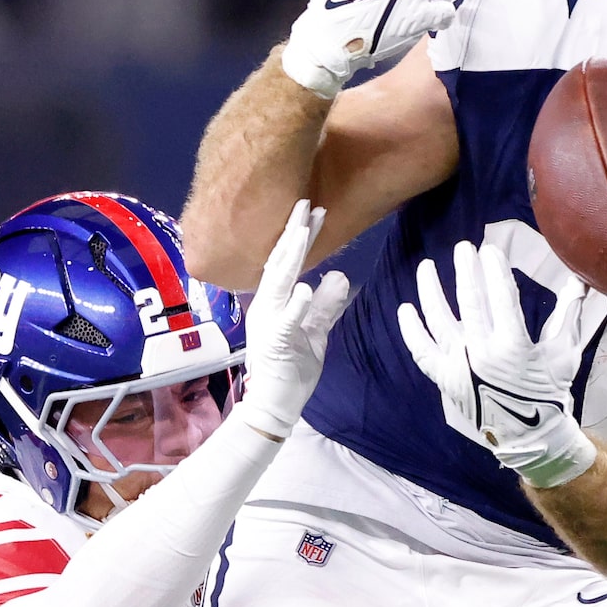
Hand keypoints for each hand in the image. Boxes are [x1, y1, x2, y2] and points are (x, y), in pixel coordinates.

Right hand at [234, 200, 351, 436]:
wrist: (275, 403)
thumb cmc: (292, 369)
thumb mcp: (315, 332)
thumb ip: (326, 305)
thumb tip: (339, 276)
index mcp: (275, 302)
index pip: (288, 262)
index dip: (301, 236)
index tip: (314, 212)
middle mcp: (266, 306)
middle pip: (281, 262)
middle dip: (294, 232)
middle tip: (307, 203)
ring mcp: (269, 322)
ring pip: (279, 282)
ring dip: (291, 256)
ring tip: (302, 230)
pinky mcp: (275, 341)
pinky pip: (286, 320)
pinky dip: (296, 304)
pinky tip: (305, 287)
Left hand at [398, 239, 606, 488]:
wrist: (528, 437)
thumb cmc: (548, 394)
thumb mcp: (564, 355)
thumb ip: (568, 316)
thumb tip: (580, 282)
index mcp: (513, 346)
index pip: (501, 297)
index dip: (494, 270)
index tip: (488, 249)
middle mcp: (482, 354)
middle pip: (469, 302)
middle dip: (465, 271)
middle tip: (463, 248)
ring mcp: (458, 367)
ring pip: (439, 321)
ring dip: (430, 291)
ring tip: (426, 267)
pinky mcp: (444, 380)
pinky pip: (422, 351)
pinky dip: (412, 330)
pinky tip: (405, 308)